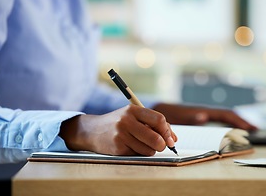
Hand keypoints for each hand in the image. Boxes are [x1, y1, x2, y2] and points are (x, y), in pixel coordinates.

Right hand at [59, 105, 176, 155]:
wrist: (92, 130)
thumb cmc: (118, 123)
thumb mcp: (134, 116)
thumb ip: (153, 124)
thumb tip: (173, 139)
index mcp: (133, 109)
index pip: (159, 120)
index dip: (168, 131)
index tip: (171, 139)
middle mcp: (126, 120)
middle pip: (156, 137)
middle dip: (162, 145)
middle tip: (162, 146)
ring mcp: (121, 134)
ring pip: (148, 149)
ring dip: (150, 150)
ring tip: (142, 144)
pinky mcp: (117, 147)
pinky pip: (137, 154)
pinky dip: (139, 153)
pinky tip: (130, 146)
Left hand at [152, 103, 257, 130]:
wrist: (158, 109)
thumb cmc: (168, 113)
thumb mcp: (178, 116)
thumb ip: (190, 116)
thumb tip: (204, 116)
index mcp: (204, 111)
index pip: (226, 115)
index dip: (239, 120)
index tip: (251, 127)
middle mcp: (206, 111)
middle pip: (228, 115)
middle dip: (241, 120)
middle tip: (255, 129)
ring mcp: (203, 114)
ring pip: (223, 117)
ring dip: (235, 122)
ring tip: (247, 129)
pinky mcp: (199, 117)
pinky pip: (216, 120)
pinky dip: (225, 124)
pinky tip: (228, 129)